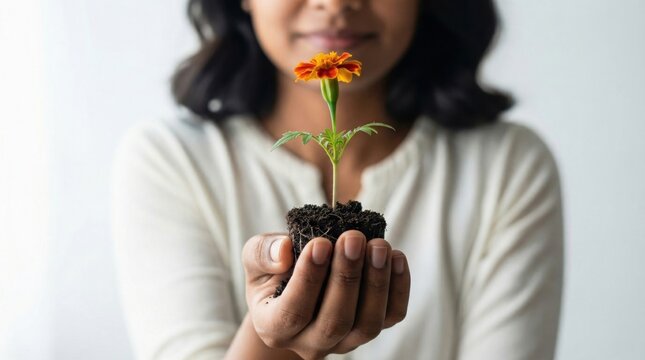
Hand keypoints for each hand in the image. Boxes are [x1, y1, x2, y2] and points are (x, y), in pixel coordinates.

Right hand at [242, 230, 410, 358]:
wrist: (295, 285)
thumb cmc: (274, 270)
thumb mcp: (257, 257)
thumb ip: (262, 253)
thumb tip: (284, 252)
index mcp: (275, 328)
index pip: (292, 313)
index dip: (308, 279)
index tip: (320, 244)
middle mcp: (310, 343)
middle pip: (334, 322)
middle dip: (346, 277)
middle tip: (353, 238)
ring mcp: (344, 341)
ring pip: (367, 325)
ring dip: (376, 283)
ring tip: (378, 246)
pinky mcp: (369, 329)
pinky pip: (391, 316)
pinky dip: (398, 288)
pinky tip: (396, 257)